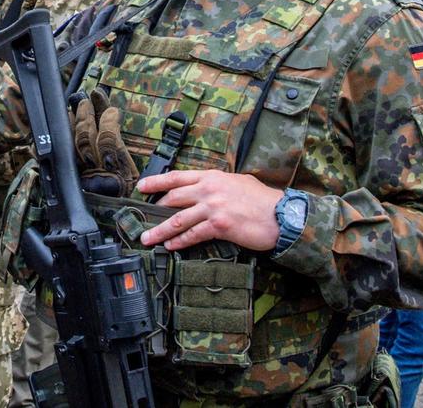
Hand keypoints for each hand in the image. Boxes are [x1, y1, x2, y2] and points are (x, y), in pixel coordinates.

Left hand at [135, 169, 283, 252]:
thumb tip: (205, 187)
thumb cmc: (263, 199)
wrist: (282, 215)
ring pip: (178, 219)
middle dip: (153, 210)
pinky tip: (171, 246)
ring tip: (148, 238)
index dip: (156, 181)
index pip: (177, 176)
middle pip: (172, 198)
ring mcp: (213, 207)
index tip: (141, 186)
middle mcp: (209, 189)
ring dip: (160, 230)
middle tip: (140, 219)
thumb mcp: (238, 181)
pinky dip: (179, 241)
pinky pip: (193, 235)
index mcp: (212, 176)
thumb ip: (218, 183)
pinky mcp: (219, 226)